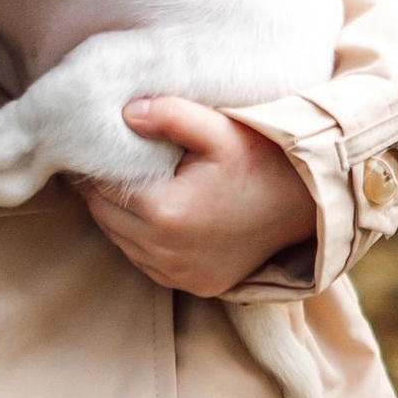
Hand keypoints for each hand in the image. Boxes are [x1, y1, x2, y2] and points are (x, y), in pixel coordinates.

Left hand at [77, 100, 317, 299]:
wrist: (306, 208)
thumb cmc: (262, 163)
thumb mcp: (221, 130)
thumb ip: (172, 115)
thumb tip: (126, 112)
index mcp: (164, 212)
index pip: (102, 188)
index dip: (92, 166)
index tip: (91, 148)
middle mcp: (164, 251)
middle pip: (104, 216)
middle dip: (101, 191)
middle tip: (102, 164)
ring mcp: (178, 274)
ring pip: (120, 242)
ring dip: (117, 217)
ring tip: (125, 186)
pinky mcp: (192, 284)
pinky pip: (145, 262)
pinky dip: (140, 241)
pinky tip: (151, 216)